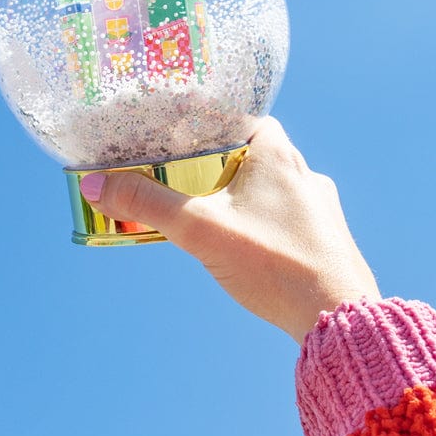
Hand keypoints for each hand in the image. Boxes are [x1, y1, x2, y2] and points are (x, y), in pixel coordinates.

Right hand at [78, 118, 379, 343]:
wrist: (339, 318)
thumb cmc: (275, 266)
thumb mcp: (200, 230)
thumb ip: (146, 205)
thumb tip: (95, 185)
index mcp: (278, 155)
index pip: (242, 118)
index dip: (210, 123)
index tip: (180, 136)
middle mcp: (305, 174)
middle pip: (252, 155)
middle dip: (216, 167)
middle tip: (182, 182)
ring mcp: (321, 209)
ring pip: (271, 190)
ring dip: (240, 198)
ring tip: (209, 217)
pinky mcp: (327, 241)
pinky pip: (287, 220)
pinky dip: (262, 225)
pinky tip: (246, 248)